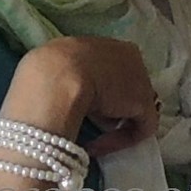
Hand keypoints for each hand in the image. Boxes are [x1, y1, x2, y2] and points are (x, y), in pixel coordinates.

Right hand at [9, 31, 162, 155]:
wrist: (55, 77)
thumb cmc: (47, 70)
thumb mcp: (56, 68)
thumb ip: (69, 78)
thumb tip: (68, 94)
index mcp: (106, 43)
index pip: (109, 70)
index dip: (98, 92)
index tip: (80, 107)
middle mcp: (128, 54)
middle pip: (124, 87)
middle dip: (110, 108)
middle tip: (88, 124)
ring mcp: (140, 78)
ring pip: (131, 108)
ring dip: (113, 126)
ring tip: (90, 138)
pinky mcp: (144, 103)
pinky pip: (137, 128)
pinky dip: (117, 142)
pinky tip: (95, 147)